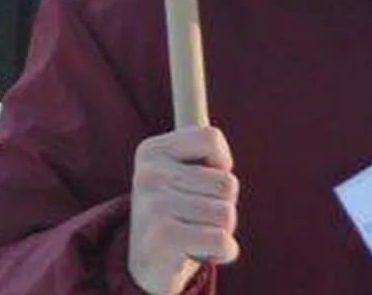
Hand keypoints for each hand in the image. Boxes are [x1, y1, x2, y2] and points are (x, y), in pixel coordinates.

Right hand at [127, 126, 239, 294]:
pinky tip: (202, 252)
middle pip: (227, 182)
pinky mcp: (163, 238)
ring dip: (224, 230)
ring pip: (227, 213)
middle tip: (199, 217)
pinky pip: (222, 240)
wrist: (145, 265)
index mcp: (151, 151)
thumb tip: (201, 106)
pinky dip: (223, 251)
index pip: (211, 137)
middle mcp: (148, 174)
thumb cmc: (175, 214)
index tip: (208, 179)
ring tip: (199, 234)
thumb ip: (200, 150)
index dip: (222, 163)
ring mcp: (154, 206)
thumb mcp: (180, 175)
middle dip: (224, 204)